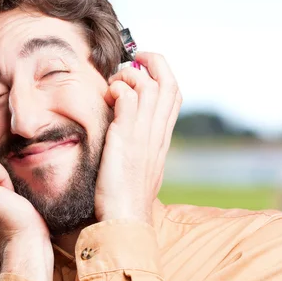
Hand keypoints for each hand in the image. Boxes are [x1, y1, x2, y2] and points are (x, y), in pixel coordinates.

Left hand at [95, 53, 181, 223]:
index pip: (174, 95)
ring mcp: (145, 134)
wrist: (125, 221)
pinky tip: (107, 98)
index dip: (161, 75)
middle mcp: (158, 133)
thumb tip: (124, 129)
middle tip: (132, 59)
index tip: (141, 69)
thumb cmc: (125, 198)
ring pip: (151, 85)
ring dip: (130, 75)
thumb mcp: (136, 168)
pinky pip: (129, 98)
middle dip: (153, 61)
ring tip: (114, 84)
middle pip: (170, 83)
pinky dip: (118, 89)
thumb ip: (136, 146)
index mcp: (161, 138)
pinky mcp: (127, 137)